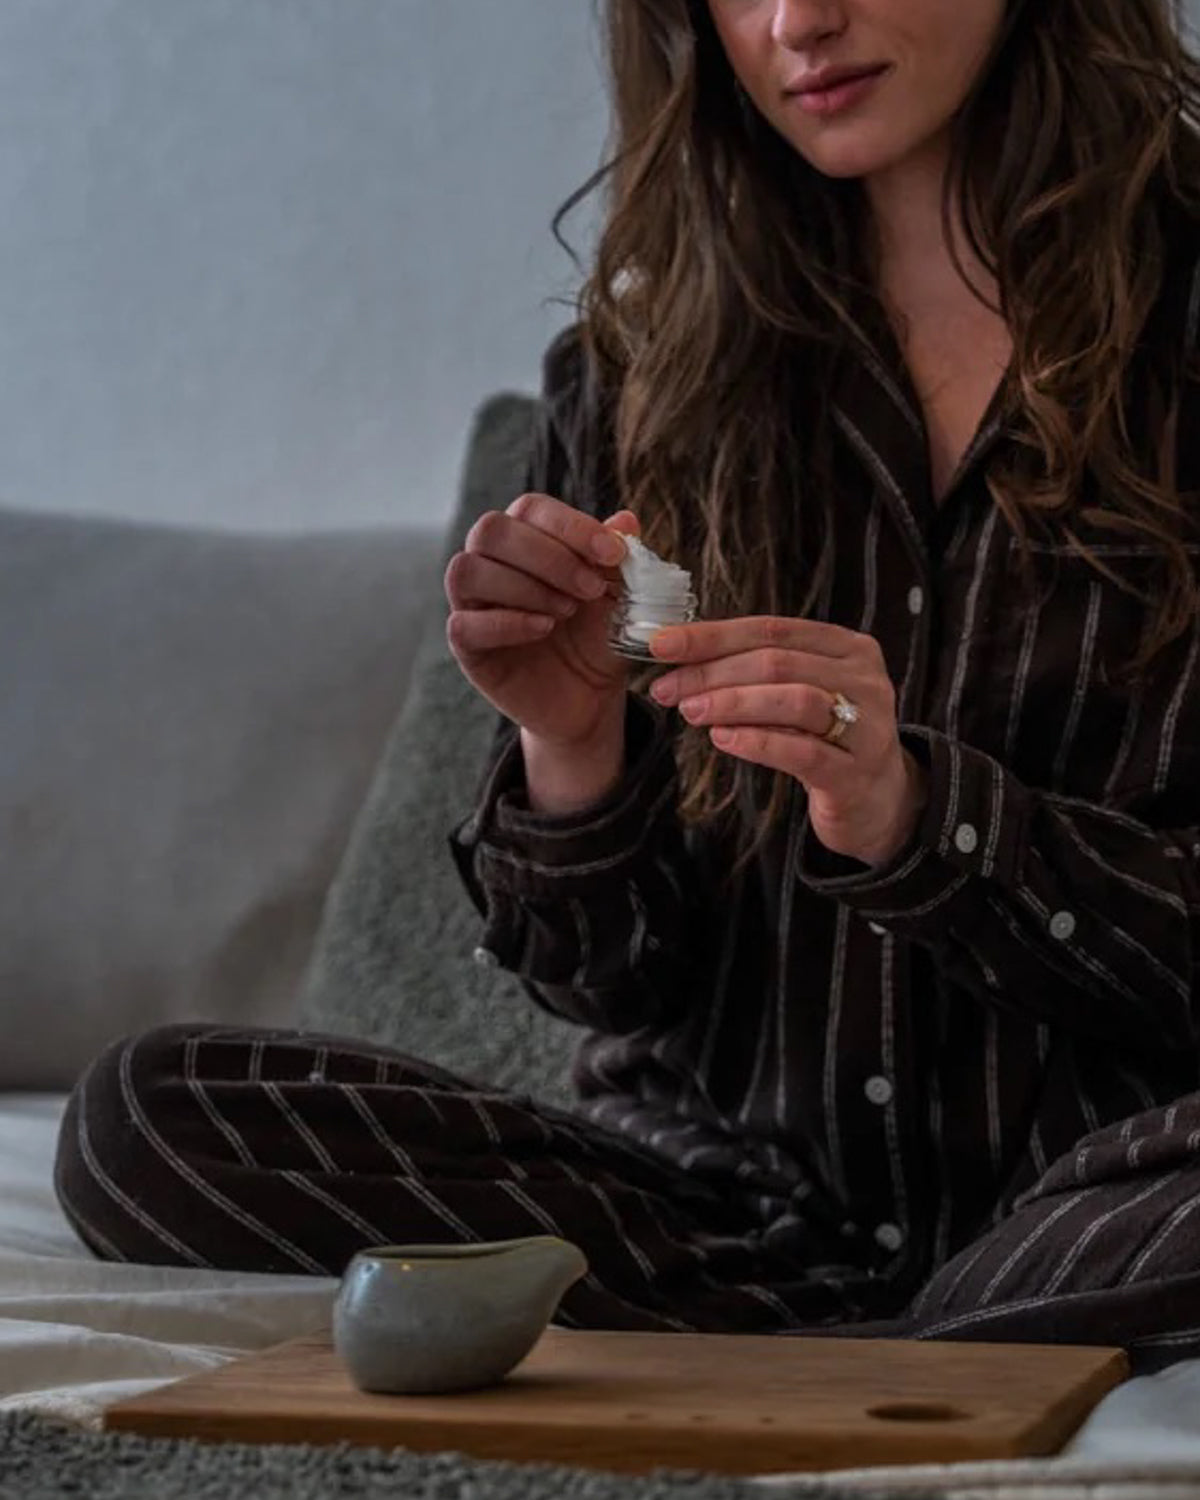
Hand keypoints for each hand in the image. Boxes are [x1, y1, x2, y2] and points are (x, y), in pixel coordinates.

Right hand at [445, 493, 638, 751]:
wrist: (589, 696)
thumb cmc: (597, 635)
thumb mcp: (618, 596)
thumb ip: (617, 558)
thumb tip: (625, 520)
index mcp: (524, 537)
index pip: (529, 508)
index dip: (571, 525)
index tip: (614, 554)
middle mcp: (489, 562)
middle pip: (491, 530)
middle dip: (548, 556)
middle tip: (590, 589)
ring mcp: (471, 603)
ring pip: (468, 571)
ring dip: (525, 587)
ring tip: (567, 610)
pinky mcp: (466, 646)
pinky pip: (464, 624)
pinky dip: (508, 623)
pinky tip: (545, 628)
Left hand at [647, 617, 926, 866]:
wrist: (878, 802)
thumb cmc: (826, 739)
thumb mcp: (800, 693)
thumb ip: (758, 671)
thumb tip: (681, 653)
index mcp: (849, 648)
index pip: (772, 629)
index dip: (713, 634)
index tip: (661, 643)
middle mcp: (865, 680)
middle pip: (778, 662)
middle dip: (713, 672)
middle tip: (667, 687)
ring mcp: (866, 727)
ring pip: (794, 700)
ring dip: (733, 702)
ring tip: (690, 711)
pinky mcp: (855, 774)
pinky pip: (803, 752)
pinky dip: (757, 742)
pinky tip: (723, 739)